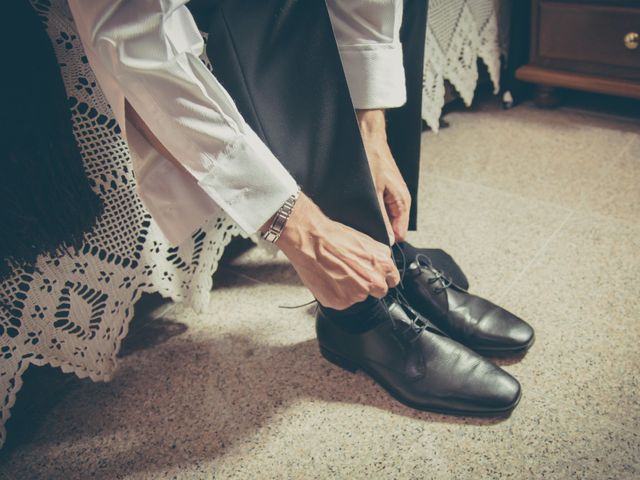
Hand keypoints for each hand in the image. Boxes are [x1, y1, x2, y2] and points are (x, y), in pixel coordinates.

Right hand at [271, 193, 400, 309]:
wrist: (312, 241)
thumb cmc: (334, 237)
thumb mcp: (365, 241)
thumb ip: (376, 257)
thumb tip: (377, 265)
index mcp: (384, 264)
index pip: (392, 280)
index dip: (382, 277)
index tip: (374, 276)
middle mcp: (374, 281)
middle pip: (379, 292)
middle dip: (369, 286)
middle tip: (353, 276)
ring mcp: (358, 294)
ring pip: (359, 297)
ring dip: (350, 290)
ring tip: (336, 273)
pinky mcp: (341, 302)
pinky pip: (341, 302)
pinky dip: (335, 294)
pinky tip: (328, 279)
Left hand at [356, 109, 411, 242]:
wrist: (368, 136)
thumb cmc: (371, 159)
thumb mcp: (374, 192)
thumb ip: (381, 217)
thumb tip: (388, 239)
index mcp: (402, 202)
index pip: (400, 233)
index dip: (387, 241)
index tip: (372, 247)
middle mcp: (400, 200)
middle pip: (392, 227)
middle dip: (379, 232)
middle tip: (361, 236)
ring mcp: (392, 195)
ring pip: (385, 217)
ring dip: (373, 221)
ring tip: (358, 222)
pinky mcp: (383, 189)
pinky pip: (380, 208)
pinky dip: (371, 211)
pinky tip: (359, 209)